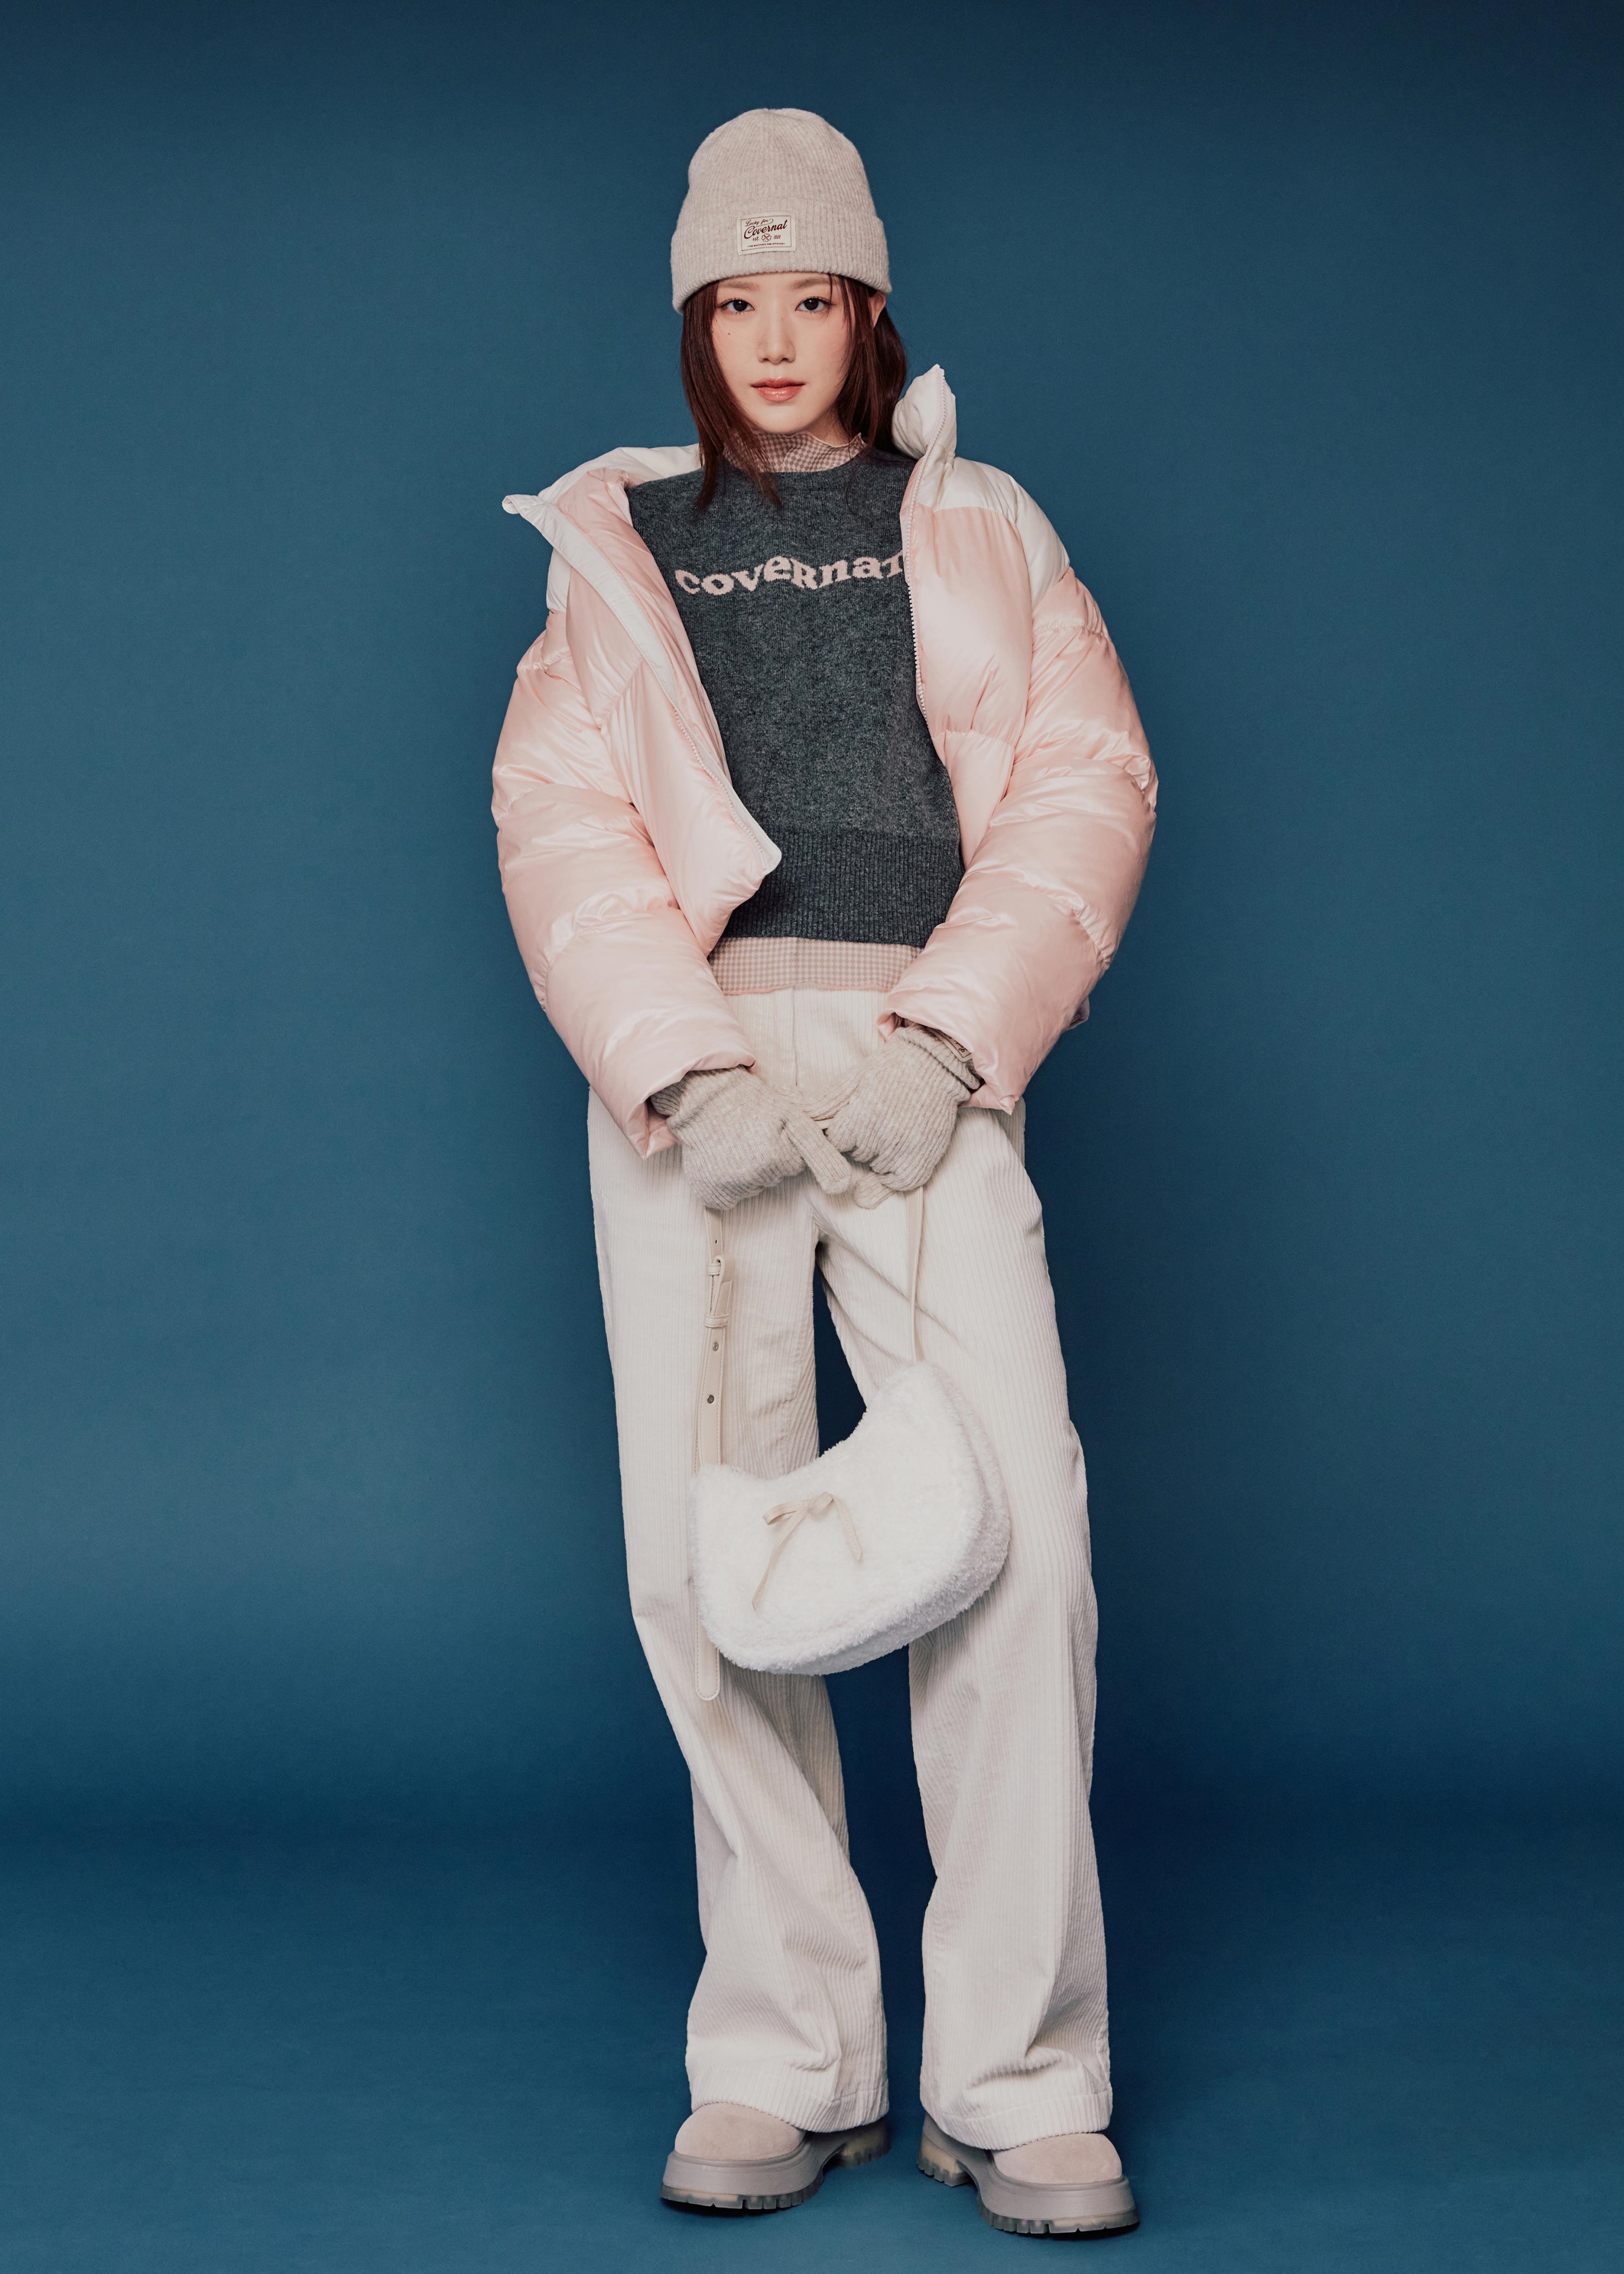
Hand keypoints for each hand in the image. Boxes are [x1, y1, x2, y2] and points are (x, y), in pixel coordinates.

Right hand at [651, 1066, 853, 1210]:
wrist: (702, 1099)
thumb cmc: (750, 1105)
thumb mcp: (790, 1114)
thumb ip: (818, 1148)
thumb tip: (841, 1186)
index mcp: (789, 1135)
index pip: (817, 1160)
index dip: (829, 1170)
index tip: (840, 1185)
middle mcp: (767, 1161)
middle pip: (782, 1174)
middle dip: (772, 1158)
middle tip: (755, 1136)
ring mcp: (739, 1179)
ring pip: (756, 1186)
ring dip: (749, 1171)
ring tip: (736, 1145)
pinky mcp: (715, 1192)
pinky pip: (731, 1199)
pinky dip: (726, 1186)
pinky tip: (721, 1161)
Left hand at [825, 1026, 977, 1198]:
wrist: (933, 1068)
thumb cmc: (886, 1072)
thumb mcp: (849, 1082)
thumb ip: (817, 1103)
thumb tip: (780, 1102)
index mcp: (862, 1117)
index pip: (836, 1141)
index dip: (845, 1127)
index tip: (859, 1112)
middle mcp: (883, 1139)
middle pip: (853, 1155)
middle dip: (861, 1140)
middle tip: (879, 1117)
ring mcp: (904, 1155)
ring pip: (873, 1168)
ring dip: (877, 1154)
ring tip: (893, 1128)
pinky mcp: (920, 1166)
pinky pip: (894, 1184)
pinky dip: (893, 1173)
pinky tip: (898, 1148)